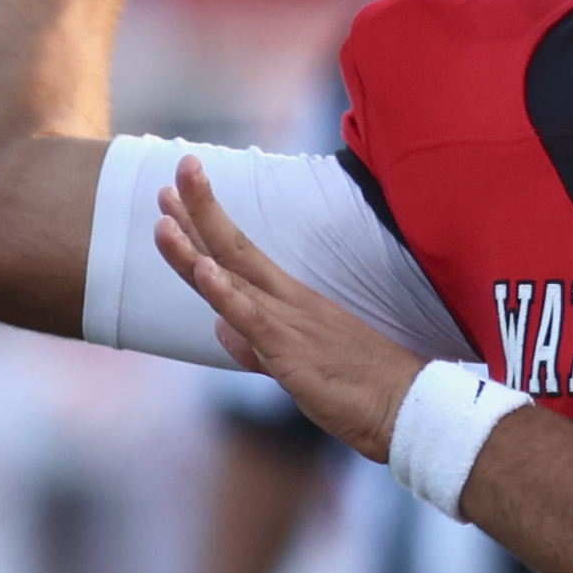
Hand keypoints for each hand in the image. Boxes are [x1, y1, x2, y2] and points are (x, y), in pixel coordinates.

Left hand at [157, 156, 427, 458]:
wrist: (408, 407)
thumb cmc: (361, 388)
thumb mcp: (296, 363)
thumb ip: (254, 345)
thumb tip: (220, 328)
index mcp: (290, 302)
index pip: (237, 254)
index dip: (206, 221)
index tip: (177, 192)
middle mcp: (287, 302)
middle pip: (233, 248)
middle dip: (199, 207)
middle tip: (178, 165)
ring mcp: (289, 321)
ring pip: (233, 276)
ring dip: (195, 243)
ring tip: (164, 213)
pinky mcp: (291, 350)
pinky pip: (252, 317)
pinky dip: (225, 292)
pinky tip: (203, 268)